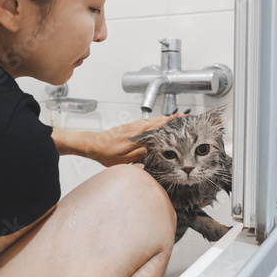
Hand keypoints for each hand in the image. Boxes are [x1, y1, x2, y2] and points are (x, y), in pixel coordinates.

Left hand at [52, 112, 186, 166]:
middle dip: (170, 118)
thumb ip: (136, 155)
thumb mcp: (122, 161)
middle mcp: (135, 129)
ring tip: (175, 116)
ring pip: (151, 120)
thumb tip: (148, 150)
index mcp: (136, 137)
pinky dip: (154, 120)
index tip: (179, 119)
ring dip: (164, 118)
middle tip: (183, 115)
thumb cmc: (106, 154)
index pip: (155, 128)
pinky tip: (159, 120)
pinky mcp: (129, 126)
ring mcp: (132, 126)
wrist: (93, 144)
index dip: (168, 124)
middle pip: (156, 121)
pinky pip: (145, 121)